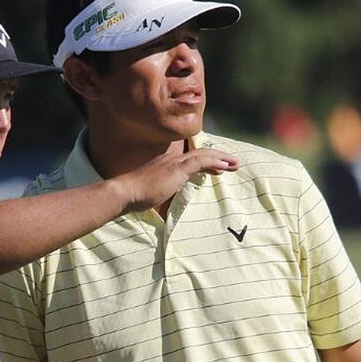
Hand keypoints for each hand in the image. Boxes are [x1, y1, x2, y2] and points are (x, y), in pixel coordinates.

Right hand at [110, 148, 237, 211]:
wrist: (125, 193)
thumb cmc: (135, 198)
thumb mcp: (154, 195)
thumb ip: (164, 196)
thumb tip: (169, 207)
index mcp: (167, 165)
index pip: (191, 159)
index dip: (207, 161)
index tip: (219, 168)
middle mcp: (172, 160)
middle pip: (200, 154)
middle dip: (218, 157)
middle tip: (233, 163)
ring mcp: (174, 163)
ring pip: (203, 155)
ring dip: (221, 159)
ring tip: (235, 164)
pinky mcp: (176, 169)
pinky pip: (200, 161)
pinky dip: (214, 162)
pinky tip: (225, 167)